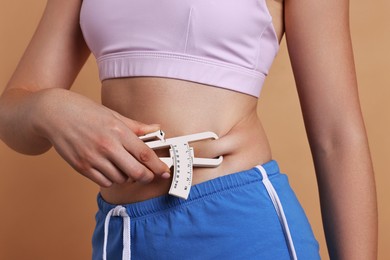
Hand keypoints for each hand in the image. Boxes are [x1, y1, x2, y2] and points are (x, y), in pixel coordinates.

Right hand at [33, 89, 170, 186]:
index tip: (165, 172)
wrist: (54, 113)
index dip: (158, 166)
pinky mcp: (81, 167)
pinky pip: (104, 182)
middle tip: (148, 175)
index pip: (145, 154)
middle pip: (136, 172)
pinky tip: (110, 169)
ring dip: (127, 177)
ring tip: (125, 167)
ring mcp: (93, 158)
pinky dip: (111, 179)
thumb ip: (136, 126)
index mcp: (118, 131)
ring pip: (120, 179)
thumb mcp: (113, 115)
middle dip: (146, 176)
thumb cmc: (86, 112)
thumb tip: (156, 128)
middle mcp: (107, 146)